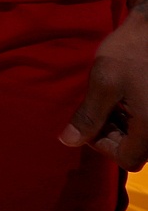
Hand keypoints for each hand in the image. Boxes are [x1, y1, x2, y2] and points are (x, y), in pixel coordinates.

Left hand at [62, 0, 147, 168]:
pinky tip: (123, 92)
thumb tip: (69, 141)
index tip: (89, 121)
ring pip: (142, 134)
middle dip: (111, 132)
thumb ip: (88, 116)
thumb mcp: (105, 82)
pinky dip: (134, 112)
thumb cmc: (133, 51)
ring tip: (109, 97)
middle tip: (96, 106)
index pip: (127, 159)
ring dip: (122, 122)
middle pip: (136, 148)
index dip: (102, 145)